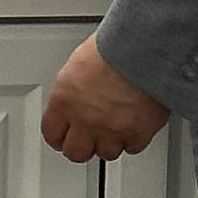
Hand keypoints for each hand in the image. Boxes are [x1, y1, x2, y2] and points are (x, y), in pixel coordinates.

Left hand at [42, 39, 168, 166]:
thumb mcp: (79, 62)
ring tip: (115, 129)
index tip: (62, 136)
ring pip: (106, 152)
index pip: (51, 133)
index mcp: (65, 100)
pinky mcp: (139, 132)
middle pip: (75, 152)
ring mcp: (112, 129)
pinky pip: (133, 147)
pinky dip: (134, 139)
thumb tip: (76, 94)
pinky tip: (134, 127)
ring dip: (109, 142)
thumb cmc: (115, 44)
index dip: (58, 136)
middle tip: (87, 139)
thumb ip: (74, 88)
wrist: (146, 47)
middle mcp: (85, 119)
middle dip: (81, 146)